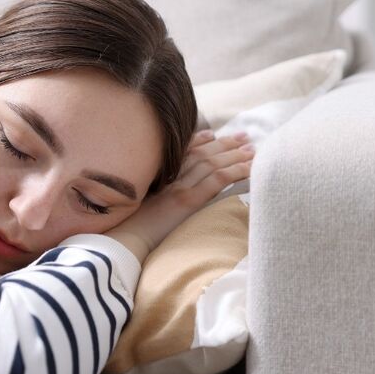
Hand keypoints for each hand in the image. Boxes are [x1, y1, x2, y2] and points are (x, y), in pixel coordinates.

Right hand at [107, 130, 253, 263]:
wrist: (122, 240)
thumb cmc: (125, 228)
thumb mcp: (133, 203)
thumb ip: (147, 193)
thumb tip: (158, 198)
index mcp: (155, 175)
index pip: (181, 151)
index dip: (199, 140)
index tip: (213, 134)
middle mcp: (168, 177)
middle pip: (201, 154)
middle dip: (224, 143)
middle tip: (244, 136)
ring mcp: (178, 187)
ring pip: (212, 164)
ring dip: (235, 155)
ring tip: (252, 148)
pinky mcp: (187, 201)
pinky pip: (217, 181)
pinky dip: (236, 172)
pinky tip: (252, 168)